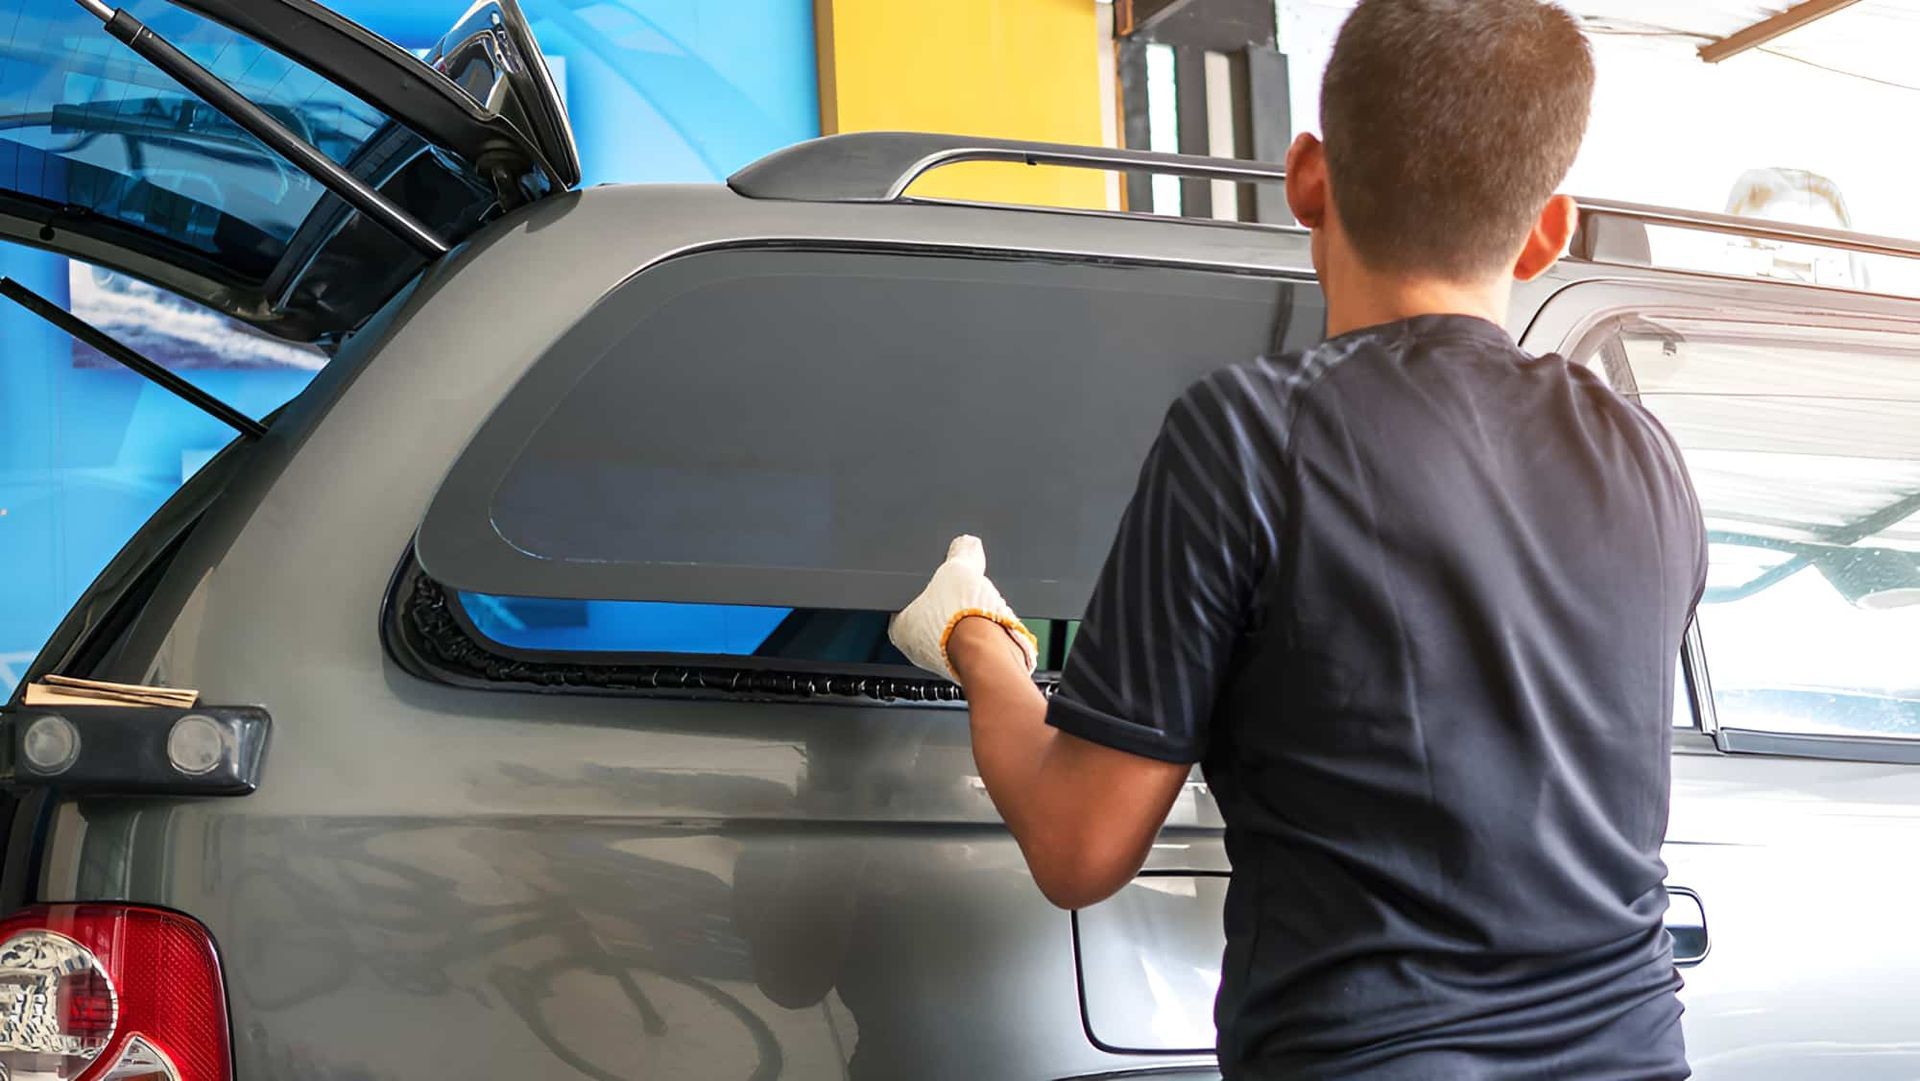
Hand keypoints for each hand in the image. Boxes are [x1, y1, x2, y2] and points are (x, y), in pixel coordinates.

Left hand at [889, 535, 1037, 679]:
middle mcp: (918, 650)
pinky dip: (983, 635)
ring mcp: (944, 662)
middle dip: (949, 605)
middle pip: (932, 618)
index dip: (924, 588)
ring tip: (983, 607)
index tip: (940, 579)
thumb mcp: (958, 568)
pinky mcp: (970, 668)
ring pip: (955, 634)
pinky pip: (975, 646)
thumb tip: (966, 543)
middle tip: (965, 590)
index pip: (906, 602)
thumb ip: (960, 553)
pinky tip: (993, 624)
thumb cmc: (959, 618)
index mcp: (901, 627)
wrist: (988, 651)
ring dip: (969, 621)